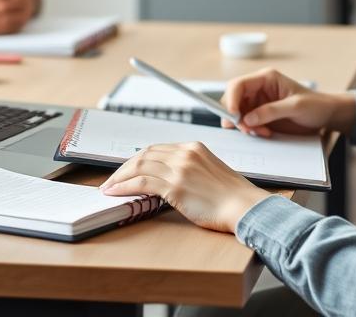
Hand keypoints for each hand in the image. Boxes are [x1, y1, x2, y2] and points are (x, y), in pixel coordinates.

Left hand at [100, 142, 269, 232]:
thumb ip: (190, 169)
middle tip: (113, 179)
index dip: (138, 159)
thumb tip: (168, 180)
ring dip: (120, 177)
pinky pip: (141, 183)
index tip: (128, 169)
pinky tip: (116, 192)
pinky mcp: (175, 187)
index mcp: (194, 147)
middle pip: (144, 154)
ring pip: (139, 167)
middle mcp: (185, 154)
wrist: (246, 207)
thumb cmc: (233, 197)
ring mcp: (179, 169)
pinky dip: (124, 186)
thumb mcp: (211, 172)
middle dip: (125, 167)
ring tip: (109, 187)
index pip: (156, 149)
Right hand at [221, 68, 355, 137]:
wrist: (326, 115)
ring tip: (262, 133)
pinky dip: (250, 131)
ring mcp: (258, 103)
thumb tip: (247, 119)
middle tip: (246, 130)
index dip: (230, 100)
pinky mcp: (261, 116)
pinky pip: (246, 123)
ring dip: (244, 126)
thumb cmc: (315, 105)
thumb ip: (271, 111)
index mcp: (266, 78)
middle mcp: (258, 89)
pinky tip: (264, 133)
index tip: (233, 116)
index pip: (238, 85)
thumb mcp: (296, 106)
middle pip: (233, 100)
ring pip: (238, 114)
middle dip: (236, 116)